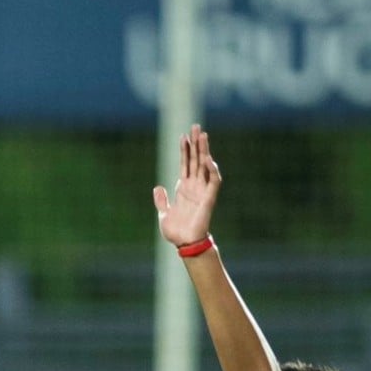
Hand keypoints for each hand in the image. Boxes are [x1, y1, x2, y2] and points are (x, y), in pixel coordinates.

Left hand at [153, 124, 220, 249]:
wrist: (185, 244)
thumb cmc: (176, 232)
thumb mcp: (164, 214)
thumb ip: (161, 201)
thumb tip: (157, 188)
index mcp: (184, 188)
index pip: (185, 164)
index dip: (185, 150)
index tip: (184, 136)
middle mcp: (194, 186)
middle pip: (196, 159)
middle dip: (196, 143)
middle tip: (196, 126)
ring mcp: (202, 190)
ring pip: (205, 165)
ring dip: (204, 150)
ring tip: (203, 135)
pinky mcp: (209, 198)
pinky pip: (213, 181)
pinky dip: (211, 170)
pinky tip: (208, 159)